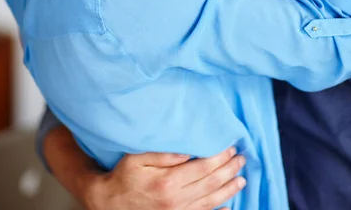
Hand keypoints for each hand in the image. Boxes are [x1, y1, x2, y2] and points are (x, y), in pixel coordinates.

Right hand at [84, 147, 245, 209]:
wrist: (109, 203)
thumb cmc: (124, 176)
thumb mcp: (137, 157)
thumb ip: (164, 154)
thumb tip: (188, 151)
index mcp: (168, 182)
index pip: (202, 167)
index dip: (219, 157)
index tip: (230, 147)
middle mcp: (176, 200)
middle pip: (210, 184)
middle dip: (228, 170)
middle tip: (242, 159)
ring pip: (210, 202)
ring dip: (228, 190)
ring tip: (241, 179)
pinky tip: (229, 207)